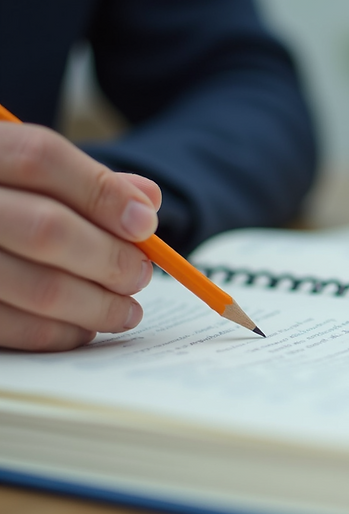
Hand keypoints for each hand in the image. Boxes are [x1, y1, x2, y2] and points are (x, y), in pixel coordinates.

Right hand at [0, 122, 160, 350]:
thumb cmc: (5, 200)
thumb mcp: (29, 174)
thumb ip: (87, 179)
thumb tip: (147, 200)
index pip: (40, 158)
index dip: (102, 193)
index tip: (146, 224)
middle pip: (47, 228)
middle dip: (110, 259)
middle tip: (139, 275)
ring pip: (38, 287)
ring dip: (96, 306)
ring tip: (126, 310)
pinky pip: (12, 328)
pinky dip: (60, 333)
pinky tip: (84, 327)